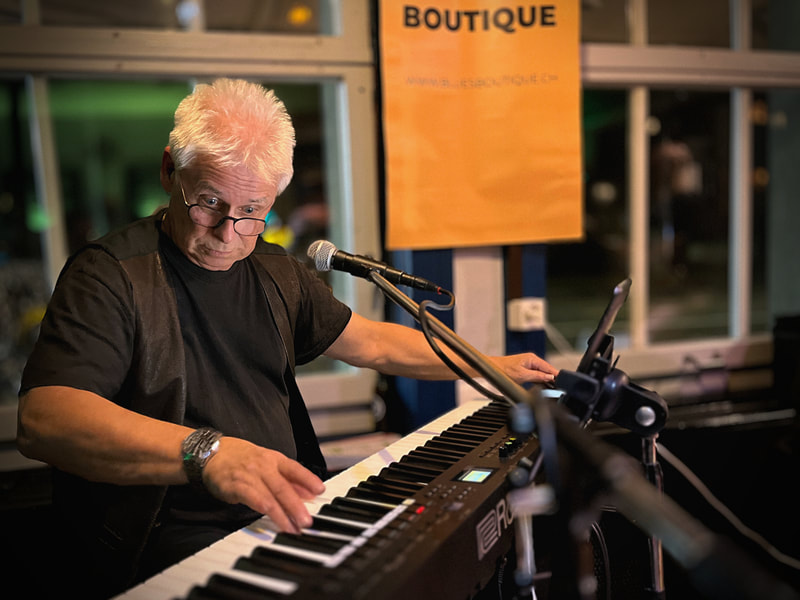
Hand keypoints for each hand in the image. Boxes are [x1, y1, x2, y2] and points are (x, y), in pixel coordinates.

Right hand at [201, 437, 324, 533]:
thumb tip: (309, 492)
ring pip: (270, 497)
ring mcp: (250, 476)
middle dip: (297, 505)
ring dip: (284, 515)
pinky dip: (266, 511)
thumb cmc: (241, 459)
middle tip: (307, 521)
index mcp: (273, 459)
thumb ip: (287, 478)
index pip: (294, 468)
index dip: (308, 479)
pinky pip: (254, 500)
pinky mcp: (236, 487)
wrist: (211, 454)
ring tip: (294, 529)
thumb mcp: (266, 463)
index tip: (320, 490)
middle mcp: (263, 466)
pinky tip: (274, 521)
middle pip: (284, 487)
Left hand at [492, 352, 558, 385]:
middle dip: (551, 378)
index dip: (555, 375)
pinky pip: (536, 373)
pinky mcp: (526, 368)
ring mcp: (529, 364)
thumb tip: (549, 377)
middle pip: (546, 370)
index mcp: (532, 359)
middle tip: (557, 387)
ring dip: (545, 379)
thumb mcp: (523, 375)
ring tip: (550, 387)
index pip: (548, 367)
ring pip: (541, 372)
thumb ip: (538, 376)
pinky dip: (539, 379)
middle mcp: (532, 359)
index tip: (562, 381)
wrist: (493, 369)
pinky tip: (541, 384)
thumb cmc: (504, 370)